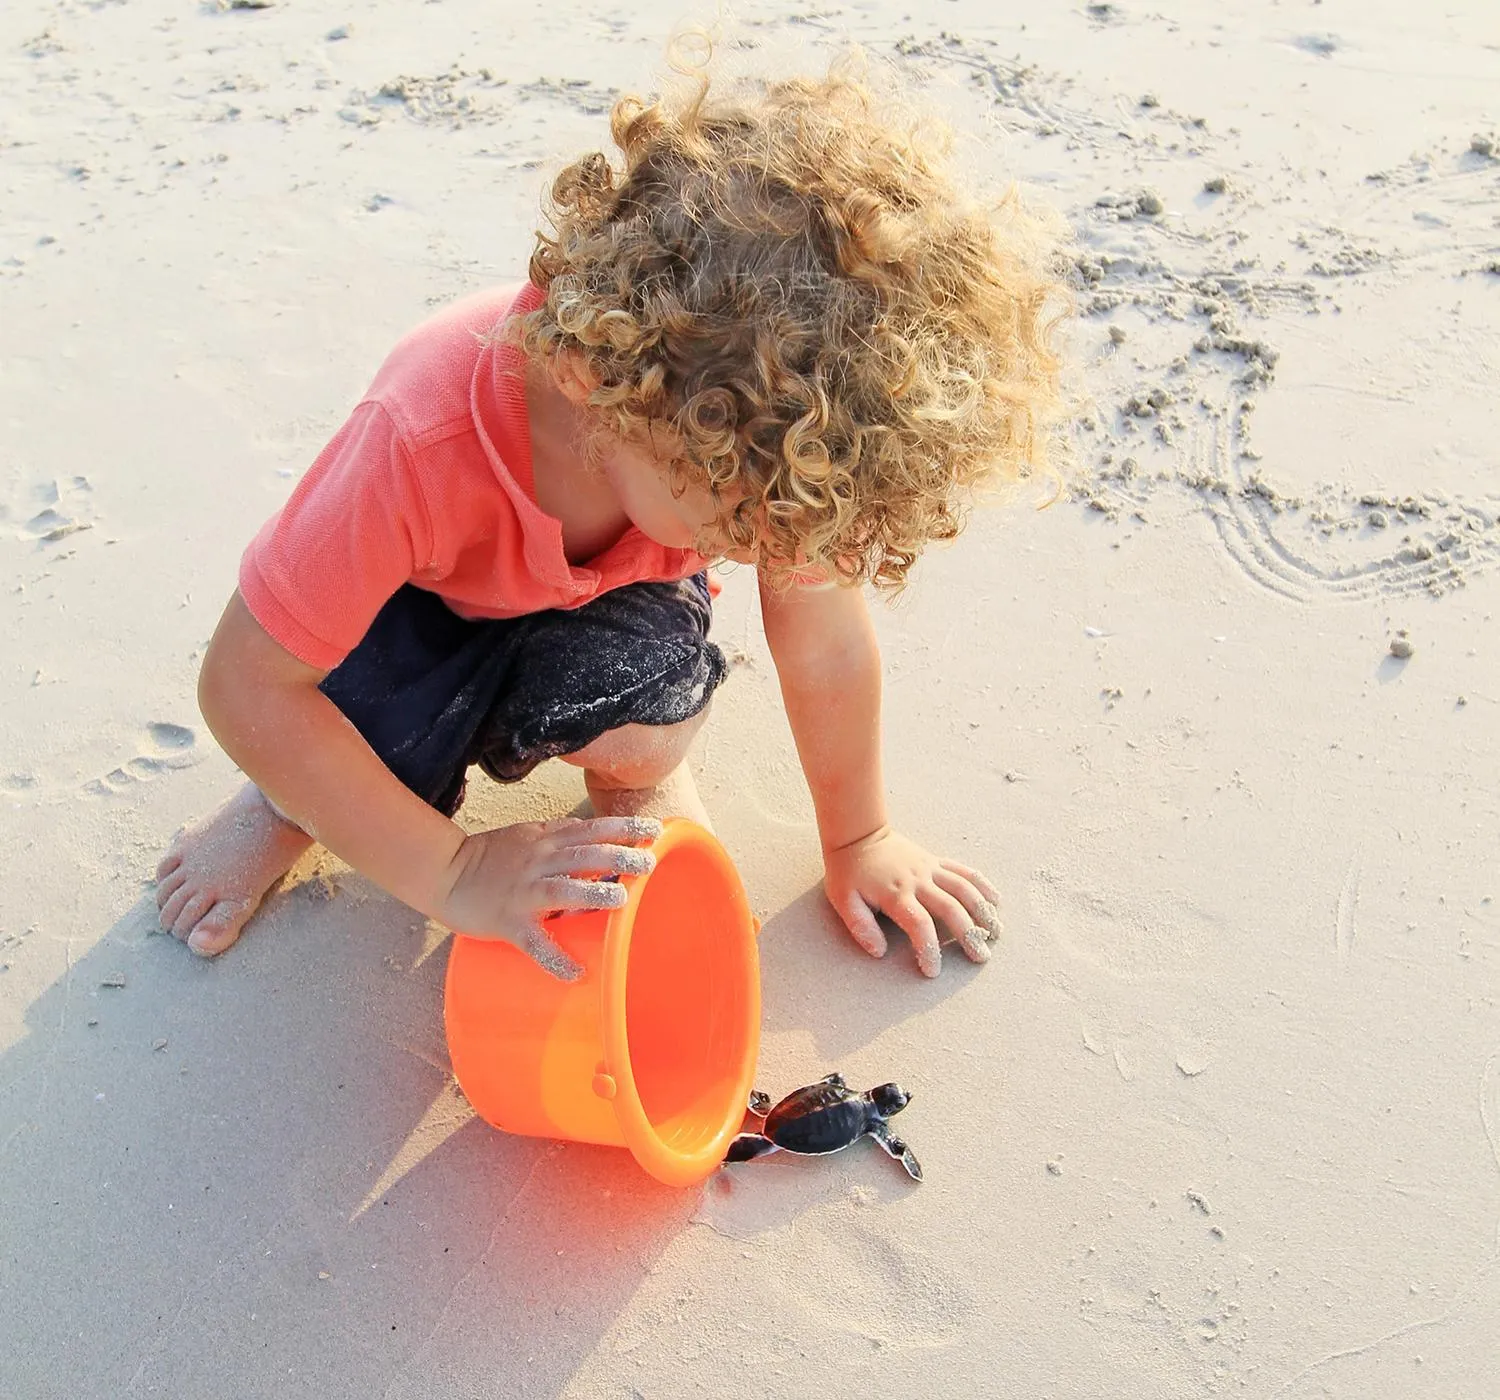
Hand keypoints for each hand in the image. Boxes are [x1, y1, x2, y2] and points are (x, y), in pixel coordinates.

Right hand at [436, 815, 660, 979]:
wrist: (442, 871)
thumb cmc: (489, 856)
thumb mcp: (527, 836)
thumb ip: (559, 839)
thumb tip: (599, 844)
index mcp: (545, 840)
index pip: (590, 829)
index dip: (622, 828)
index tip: (653, 830)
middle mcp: (537, 861)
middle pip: (584, 854)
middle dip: (619, 856)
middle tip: (648, 863)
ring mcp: (523, 892)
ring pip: (562, 888)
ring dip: (592, 891)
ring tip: (620, 896)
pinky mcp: (508, 921)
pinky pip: (534, 942)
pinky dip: (555, 958)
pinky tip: (576, 972)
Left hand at [823, 826, 1001, 977]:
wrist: (857, 834)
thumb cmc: (848, 873)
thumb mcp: (843, 901)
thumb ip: (860, 927)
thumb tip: (879, 952)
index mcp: (895, 894)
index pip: (919, 925)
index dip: (929, 949)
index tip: (933, 971)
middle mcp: (918, 881)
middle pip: (951, 908)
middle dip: (968, 934)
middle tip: (981, 957)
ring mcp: (930, 869)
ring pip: (964, 889)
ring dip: (982, 910)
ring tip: (995, 933)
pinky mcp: (935, 861)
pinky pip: (964, 871)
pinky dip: (982, 884)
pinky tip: (996, 900)